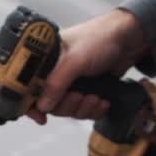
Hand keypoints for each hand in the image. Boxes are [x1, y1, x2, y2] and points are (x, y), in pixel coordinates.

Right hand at [30, 8, 147, 124]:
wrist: (128, 40)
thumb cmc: (99, 38)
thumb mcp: (75, 60)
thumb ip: (57, 83)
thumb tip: (42, 105)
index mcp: (44, 60)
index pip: (27, 86)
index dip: (30, 103)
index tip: (40, 117)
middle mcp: (55, 72)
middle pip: (49, 103)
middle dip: (67, 105)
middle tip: (79, 97)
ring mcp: (70, 82)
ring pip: (67, 109)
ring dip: (83, 108)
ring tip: (95, 97)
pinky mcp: (85, 90)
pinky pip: (82, 110)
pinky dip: (93, 109)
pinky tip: (102, 100)